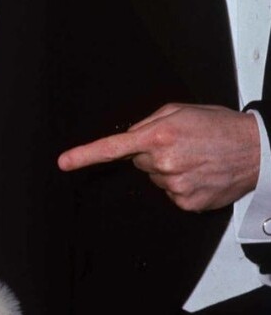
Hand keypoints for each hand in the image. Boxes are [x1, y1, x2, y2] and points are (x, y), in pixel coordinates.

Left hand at [58, 103, 260, 211]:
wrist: (257, 150)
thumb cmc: (218, 127)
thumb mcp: (178, 111)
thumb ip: (147, 123)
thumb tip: (128, 138)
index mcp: (158, 136)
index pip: (112, 148)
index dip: (84, 155)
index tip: (64, 163)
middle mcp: (163, 162)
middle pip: (138, 161)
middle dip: (152, 153)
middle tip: (181, 145)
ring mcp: (175, 186)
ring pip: (154, 177)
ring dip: (169, 168)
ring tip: (195, 158)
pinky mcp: (188, 203)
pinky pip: (170, 193)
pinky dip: (182, 185)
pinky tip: (200, 174)